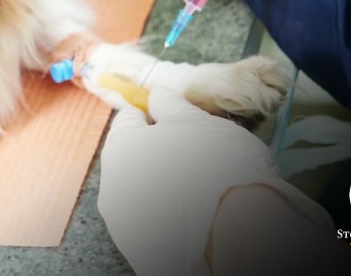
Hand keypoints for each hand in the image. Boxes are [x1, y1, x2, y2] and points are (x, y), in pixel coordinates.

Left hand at [98, 87, 330, 274]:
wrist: (239, 236)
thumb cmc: (216, 165)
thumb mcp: (195, 120)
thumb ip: (170, 104)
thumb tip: (156, 96)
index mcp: (119, 149)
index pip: (129, 118)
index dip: (155, 113)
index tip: (179, 118)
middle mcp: (111, 188)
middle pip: (133, 157)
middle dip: (160, 150)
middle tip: (199, 152)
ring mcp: (124, 225)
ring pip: (143, 191)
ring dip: (165, 184)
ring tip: (204, 186)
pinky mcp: (142, 252)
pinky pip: (155, 222)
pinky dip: (172, 214)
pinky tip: (200, 214)